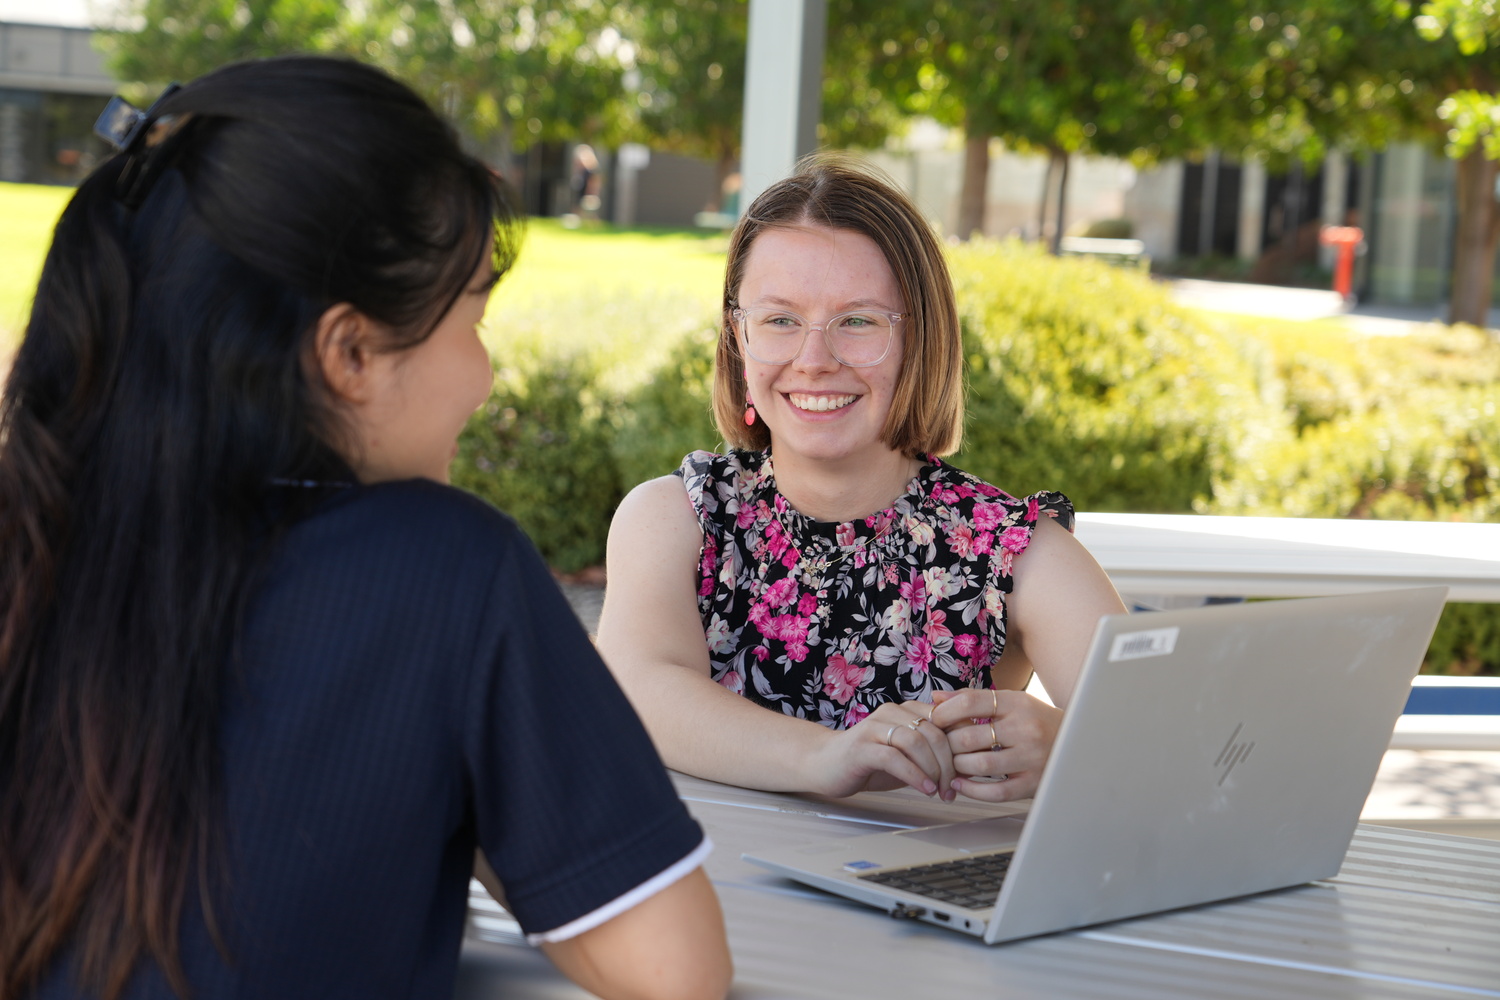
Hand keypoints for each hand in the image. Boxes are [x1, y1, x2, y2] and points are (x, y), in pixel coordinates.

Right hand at [807, 701, 956, 799]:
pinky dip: (914, 775)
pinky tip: (924, 789)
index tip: (968, 770)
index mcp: (907, 710)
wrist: (826, 764)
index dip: (961, 744)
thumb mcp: (908, 756)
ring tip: (938, 790)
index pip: (946, 718)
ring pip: (916, 741)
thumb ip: (932, 754)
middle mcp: (892, 712)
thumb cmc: (870, 761)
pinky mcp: (861, 746)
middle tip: (952, 787)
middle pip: (933, 731)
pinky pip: (894, 757)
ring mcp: (875, 727)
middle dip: (949, 763)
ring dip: (933, 770)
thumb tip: (969, 765)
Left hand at [930, 688, 1062, 801]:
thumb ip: (974, 699)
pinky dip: (972, 790)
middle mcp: (1025, 729)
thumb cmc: (1037, 722)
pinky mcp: (1033, 783)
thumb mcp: (1012, 702)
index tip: (933, 721)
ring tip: (952, 764)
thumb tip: (936, 699)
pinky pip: (995, 792)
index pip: (970, 703)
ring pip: (978, 764)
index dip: (944, 713)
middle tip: (941, 747)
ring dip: (956, 766)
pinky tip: (960, 784)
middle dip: (948, 744)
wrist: (1079, 743)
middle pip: (969, 737)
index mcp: (1017, 703)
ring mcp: (1030, 758)